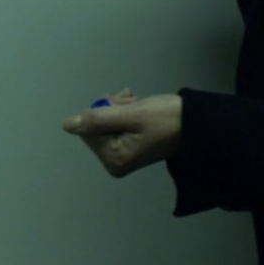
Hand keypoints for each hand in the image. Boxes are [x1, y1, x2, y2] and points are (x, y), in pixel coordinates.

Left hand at [61, 90, 182, 177]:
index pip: (87, 128)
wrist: (196, 123)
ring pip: (105, 120)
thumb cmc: (166, 119)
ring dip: (119, 107)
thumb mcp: (130, 115)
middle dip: (111, 108)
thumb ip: (97, 119)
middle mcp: (115, 161)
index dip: (102, 110)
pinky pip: (115, 123)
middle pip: (96, 125)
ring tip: (137, 104)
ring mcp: (122, 154)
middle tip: (132, 103)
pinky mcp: (129, 145)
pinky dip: (124, 111)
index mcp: (113, 159)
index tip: (122, 103)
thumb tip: (68, 125)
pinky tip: (137, 106)